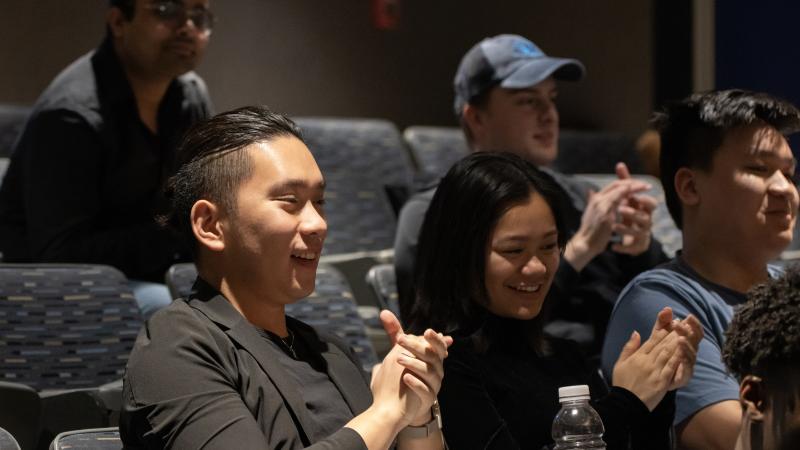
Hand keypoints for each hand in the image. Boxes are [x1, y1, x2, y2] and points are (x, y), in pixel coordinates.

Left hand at [372, 310, 452, 426]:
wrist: (402, 405)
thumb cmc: (404, 373)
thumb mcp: (399, 351)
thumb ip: (395, 333)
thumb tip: (384, 312)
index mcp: (432, 358)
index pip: (438, 345)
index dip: (434, 338)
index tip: (426, 331)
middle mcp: (436, 370)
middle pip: (433, 356)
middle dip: (418, 347)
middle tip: (400, 340)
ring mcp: (433, 386)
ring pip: (429, 372)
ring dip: (414, 364)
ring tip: (398, 359)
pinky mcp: (427, 400)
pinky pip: (425, 391)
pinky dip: (416, 384)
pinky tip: (405, 378)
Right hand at [565, 163, 651, 270]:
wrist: (585, 243)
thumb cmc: (589, 231)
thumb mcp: (590, 213)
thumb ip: (592, 201)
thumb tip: (590, 191)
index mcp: (595, 198)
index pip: (613, 185)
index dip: (627, 183)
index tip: (639, 184)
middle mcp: (598, 199)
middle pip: (617, 184)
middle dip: (633, 182)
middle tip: (646, 185)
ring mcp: (601, 205)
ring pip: (620, 189)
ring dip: (635, 187)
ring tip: (647, 188)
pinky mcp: (605, 213)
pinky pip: (619, 199)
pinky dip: (630, 196)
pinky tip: (639, 197)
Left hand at [611, 163, 658, 254]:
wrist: (629, 235)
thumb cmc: (629, 213)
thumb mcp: (625, 197)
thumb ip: (623, 182)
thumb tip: (620, 164)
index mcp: (644, 209)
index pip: (651, 204)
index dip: (645, 200)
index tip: (636, 197)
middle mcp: (646, 221)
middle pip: (645, 218)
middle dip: (634, 213)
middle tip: (621, 209)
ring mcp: (642, 234)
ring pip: (639, 233)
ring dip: (626, 229)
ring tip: (614, 226)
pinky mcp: (637, 247)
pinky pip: (632, 248)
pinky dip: (623, 248)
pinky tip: (613, 247)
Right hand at [611, 307, 696, 409]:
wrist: (626, 403)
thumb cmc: (622, 383)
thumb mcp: (620, 363)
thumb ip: (629, 347)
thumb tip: (636, 332)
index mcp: (637, 356)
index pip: (652, 340)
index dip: (663, 330)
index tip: (671, 323)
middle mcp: (647, 361)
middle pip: (662, 344)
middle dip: (673, 333)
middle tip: (683, 324)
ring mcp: (655, 371)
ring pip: (668, 353)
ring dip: (677, 342)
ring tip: (686, 333)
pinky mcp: (661, 381)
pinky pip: (671, 367)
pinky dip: (678, 358)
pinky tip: (684, 351)